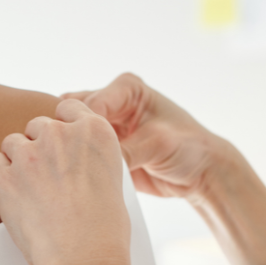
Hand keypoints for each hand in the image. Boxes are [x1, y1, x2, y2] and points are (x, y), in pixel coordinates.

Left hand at [0, 99, 133, 264]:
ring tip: (32, 191)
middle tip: (48, 177)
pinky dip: (0, 176)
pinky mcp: (5, 175)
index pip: (69, 107)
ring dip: (19, 161)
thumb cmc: (106, 230)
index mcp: (95, 131)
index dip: (64, 125)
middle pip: (39, 125)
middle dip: (40, 145)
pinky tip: (13, 195)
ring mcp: (30, 152)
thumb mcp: (113, 180)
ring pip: (13, 142)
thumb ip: (90, 159)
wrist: (84, 258)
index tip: (62, 143)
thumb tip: (75, 163)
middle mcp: (61, 133)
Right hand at [63, 73, 226, 203]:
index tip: (76, 150)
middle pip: (75, 114)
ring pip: (72, 133)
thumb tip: (93, 164)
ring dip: (70, 150)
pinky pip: (80, 153)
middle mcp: (113, 103)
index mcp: (126, 89)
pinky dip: (75, 163)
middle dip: (69, 136)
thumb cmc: (189, 147)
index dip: (81, 126)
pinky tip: (71, 175)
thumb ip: (125, 151)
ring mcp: (105, 126)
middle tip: (64, 159)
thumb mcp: (158, 144)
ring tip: (66, 168)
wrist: (201, 172)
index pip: (91, 103)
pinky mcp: (103, 147)